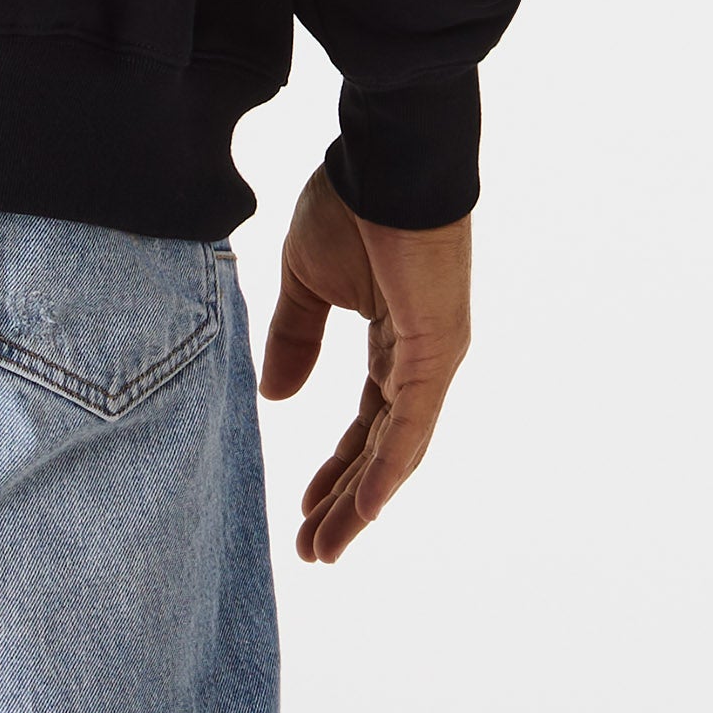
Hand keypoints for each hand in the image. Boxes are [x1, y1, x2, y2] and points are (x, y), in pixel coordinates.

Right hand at [258, 165, 471, 562]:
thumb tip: (275, 397)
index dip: (335, 467)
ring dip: (359, 502)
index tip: (302, 507)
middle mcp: (418, 359)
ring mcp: (432, 359)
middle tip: (314, 550)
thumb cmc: (348, 206)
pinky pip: (410, 427)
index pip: (366, 421)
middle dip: (345, 501)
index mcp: (391, 340)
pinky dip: (387, 471)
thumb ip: (294, 339)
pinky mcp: (437, 353)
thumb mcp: (305, 281)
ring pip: (395, 451)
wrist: (385, 162)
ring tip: (327, 548)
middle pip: (381, 449)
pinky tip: (364, 509)